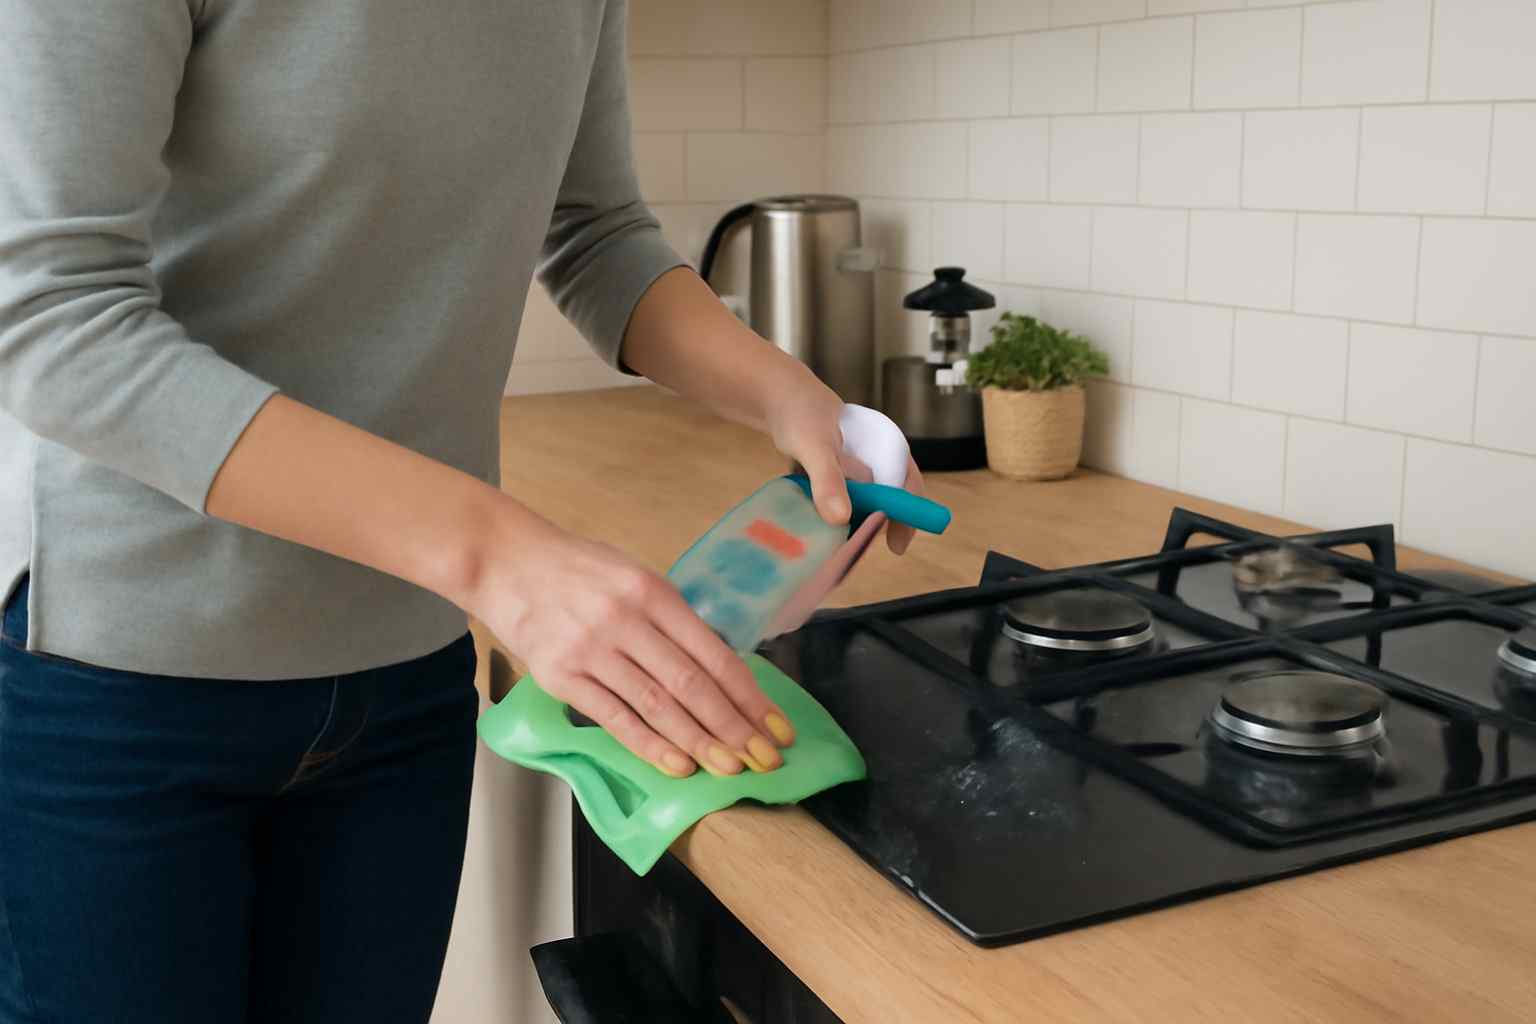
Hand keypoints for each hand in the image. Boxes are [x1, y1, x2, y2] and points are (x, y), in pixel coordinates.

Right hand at [469, 504, 793, 778]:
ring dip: (699, 742)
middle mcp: (626, 618)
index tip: (775, 726)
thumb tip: (717, 670)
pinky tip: (678, 765)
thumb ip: (671, 619)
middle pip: (692, 683)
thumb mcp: (634, 575)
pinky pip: (614, 717)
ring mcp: (591, 648)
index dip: (749, 696)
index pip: (714, 653)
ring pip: (657, 705)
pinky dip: (649, 745)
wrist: (506, 561)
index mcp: (653, 591)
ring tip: (731, 769)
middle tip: (764, 760)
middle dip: (734, 727)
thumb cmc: (578, 570)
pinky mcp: (560, 675)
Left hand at [764, 381, 926, 554]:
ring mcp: (854, 465)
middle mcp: (875, 457)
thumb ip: (828, 480)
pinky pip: (839, 497)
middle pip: (886, 498)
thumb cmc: (801, 413)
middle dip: (874, 523)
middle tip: (854, 546)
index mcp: (887, 446)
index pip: (908, 486)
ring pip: (862, 501)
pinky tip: (816, 524)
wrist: (774, 395)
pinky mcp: (834, 472)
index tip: (897, 546)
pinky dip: (832, 511)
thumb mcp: (815, 447)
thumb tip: (841, 518)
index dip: (907, 517)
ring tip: (833, 541)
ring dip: (852, 520)